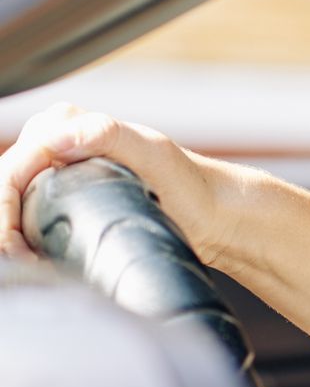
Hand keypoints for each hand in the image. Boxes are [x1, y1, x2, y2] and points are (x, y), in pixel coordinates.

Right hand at [0, 103, 237, 264]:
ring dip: (9, 235)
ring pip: (10, 201)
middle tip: (21, 260)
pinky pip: (23, 213)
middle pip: (4, 186)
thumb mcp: (152, 154)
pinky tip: (32, 258)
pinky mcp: (61, 195)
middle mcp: (54, 141)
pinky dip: (19, 237)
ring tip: (28, 264)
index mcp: (66, 122)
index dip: (5, 209)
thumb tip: (52, 141)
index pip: (12, 167)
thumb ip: (105, 135)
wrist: (212, 213)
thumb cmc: (188, 184)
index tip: (15, 247)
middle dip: (4, 226)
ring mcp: (55, 169)